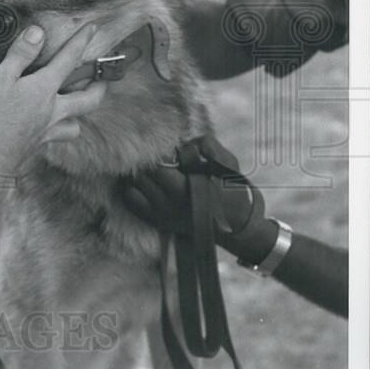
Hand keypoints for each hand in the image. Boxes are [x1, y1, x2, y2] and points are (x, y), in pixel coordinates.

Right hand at [0, 23, 106, 179]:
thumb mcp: (0, 78)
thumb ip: (20, 55)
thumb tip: (37, 33)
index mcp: (44, 88)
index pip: (69, 60)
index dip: (81, 41)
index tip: (92, 29)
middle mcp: (54, 109)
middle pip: (89, 97)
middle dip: (100, 84)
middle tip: (105, 76)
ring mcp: (50, 128)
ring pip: (77, 121)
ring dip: (83, 111)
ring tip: (80, 103)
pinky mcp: (41, 143)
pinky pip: (61, 135)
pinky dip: (63, 129)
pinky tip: (55, 126)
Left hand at [120, 135, 277, 261]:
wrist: (238, 227)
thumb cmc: (234, 191)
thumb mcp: (229, 164)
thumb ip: (209, 147)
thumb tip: (185, 141)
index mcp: (187, 190)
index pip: (157, 167)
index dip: (160, 153)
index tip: (168, 149)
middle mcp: (170, 205)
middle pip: (141, 176)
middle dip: (147, 162)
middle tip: (158, 157)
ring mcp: (162, 215)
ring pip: (133, 186)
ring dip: (138, 174)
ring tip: (151, 168)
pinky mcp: (157, 222)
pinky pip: (131, 202)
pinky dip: (131, 188)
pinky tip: (142, 181)